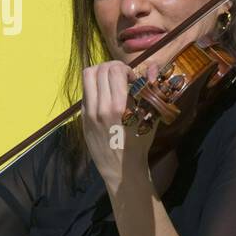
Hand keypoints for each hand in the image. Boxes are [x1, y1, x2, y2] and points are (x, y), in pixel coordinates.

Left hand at [81, 60, 162, 195]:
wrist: (122, 169)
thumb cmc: (139, 143)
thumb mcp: (150, 117)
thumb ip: (150, 90)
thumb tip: (153, 67)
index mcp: (118, 107)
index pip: (115, 71)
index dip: (125, 69)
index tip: (131, 78)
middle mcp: (100, 107)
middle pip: (99, 70)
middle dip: (112, 68)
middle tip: (121, 77)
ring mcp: (88, 113)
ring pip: (88, 77)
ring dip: (100, 73)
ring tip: (110, 81)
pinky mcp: (82, 118)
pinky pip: (85, 92)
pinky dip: (94, 86)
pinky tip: (104, 95)